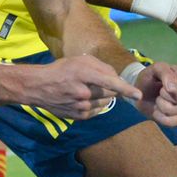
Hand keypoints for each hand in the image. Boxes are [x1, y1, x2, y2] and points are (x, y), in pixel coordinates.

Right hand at [26, 54, 142, 120]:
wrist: (38, 87)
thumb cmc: (61, 70)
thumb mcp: (78, 61)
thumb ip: (100, 66)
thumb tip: (117, 78)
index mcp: (83, 74)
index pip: (109, 82)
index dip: (125, 88)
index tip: (138, 95)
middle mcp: (83, 92)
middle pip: (111, 93)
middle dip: (110, 88)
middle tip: (97, 83)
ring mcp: (81, 106)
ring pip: (105, 103)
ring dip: (103, 97)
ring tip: (87, 91)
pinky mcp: (79, 116)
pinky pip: (97, 111)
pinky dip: (96, 105)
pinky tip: (83, 99)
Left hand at [133, 61, 176, 126]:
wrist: (140, 91)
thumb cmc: (151, 77)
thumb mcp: (155, 68)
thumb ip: (165, 74)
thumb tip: (174, 89)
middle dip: (166, 93)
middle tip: (160, 89)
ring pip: (175, 110)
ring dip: (161, 104)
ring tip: (158, 98)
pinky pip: (171, 122)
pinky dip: (160, 116)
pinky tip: (158, 110)